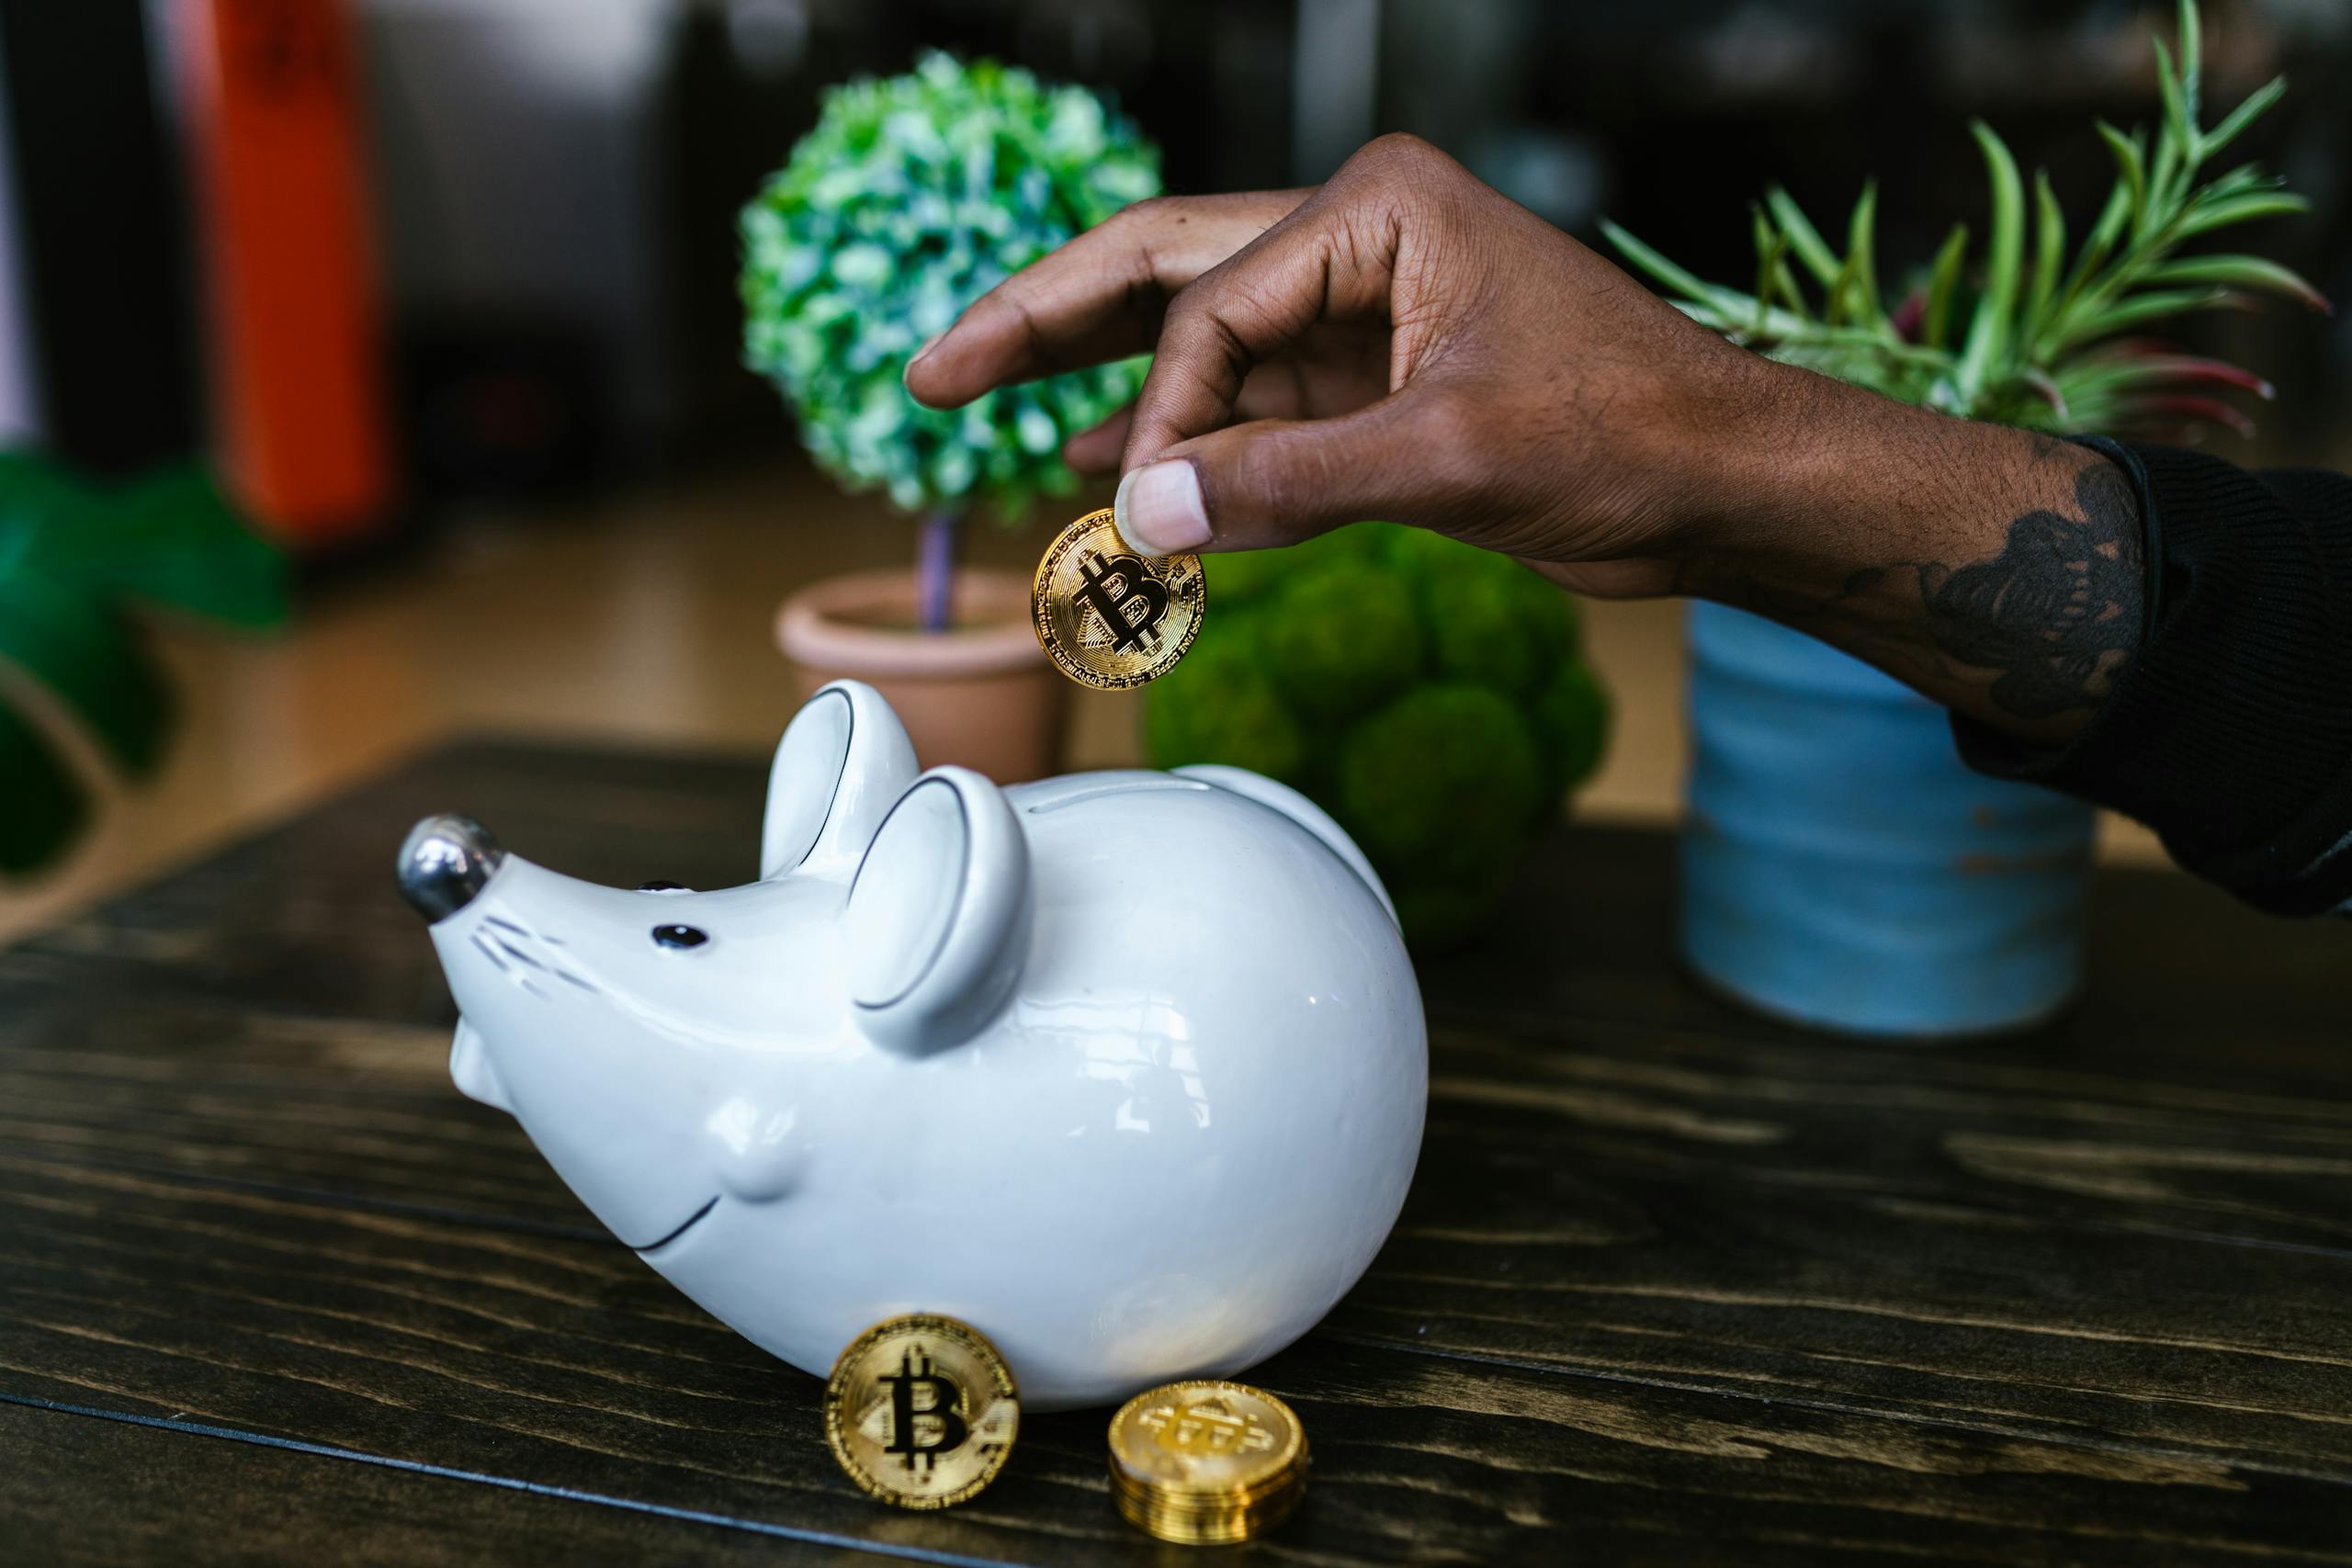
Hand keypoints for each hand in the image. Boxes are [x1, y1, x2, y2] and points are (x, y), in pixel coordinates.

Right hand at [905, 135, 1779, 598]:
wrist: (1725, 483)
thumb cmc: (1630, 434)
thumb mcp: (1454, 459)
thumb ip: (1291, 483)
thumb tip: (1140, 515)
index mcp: (1376, 208)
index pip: (1209, 307)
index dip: (1160, 417)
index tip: (1146, 513)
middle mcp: (1357, 241)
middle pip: (1161, 272)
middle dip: (1045, 323)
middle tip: (933, 373)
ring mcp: (1362, 313)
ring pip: (1195, 341)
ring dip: (1101, 386)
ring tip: (981, 406)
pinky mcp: (1374, 385)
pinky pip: (1248, 408)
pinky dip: (1182, 440)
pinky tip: (1100, 466)